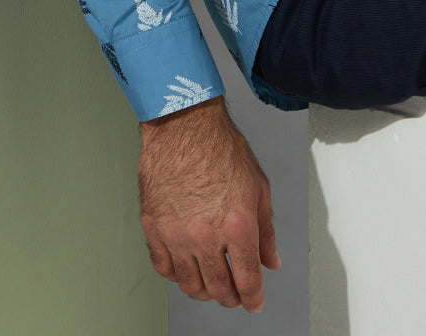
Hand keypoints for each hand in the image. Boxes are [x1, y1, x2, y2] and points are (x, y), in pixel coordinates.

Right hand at [138, 95, 280, 310]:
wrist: (184, 123)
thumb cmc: (220, 147)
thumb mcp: (258, 186)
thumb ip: (266, 230)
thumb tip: (270, 261)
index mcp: (237, 225)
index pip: (247, 281)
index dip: (253, 299)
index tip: (254, 302)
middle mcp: (205, 235)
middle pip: (218, 289)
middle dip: (231, 298)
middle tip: (235, 292)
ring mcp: (176, 234)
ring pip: (190, 284)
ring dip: (204, 290)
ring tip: (212, 281)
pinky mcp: (154, 227)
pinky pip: (164, 268)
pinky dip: (177, 275)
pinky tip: (187, 266)